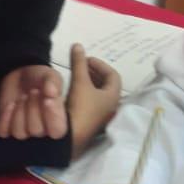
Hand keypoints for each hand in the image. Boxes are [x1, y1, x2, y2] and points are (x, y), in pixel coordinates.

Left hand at [0, 65, 66, 139]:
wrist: (21, 74)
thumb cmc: (40, 79)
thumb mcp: (50, 76)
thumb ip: (53, 83)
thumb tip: (51, 92)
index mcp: (56, 120)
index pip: (57, 130)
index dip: (52, 117)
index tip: (47, 99)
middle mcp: (41, 129)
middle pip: (36, 131)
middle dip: (33, 108)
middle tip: (33, 91)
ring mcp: (23, 130)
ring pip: (19, 133)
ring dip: (19, 112)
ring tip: (23, 96)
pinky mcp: (6, 127)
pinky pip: (3, 131)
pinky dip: (5, 118)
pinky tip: (11, 104)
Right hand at [64, 44, 120, 158]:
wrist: (70, 138)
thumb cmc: (80, 109)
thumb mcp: (79, 82)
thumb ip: (79, 63)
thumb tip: (77, 45)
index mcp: (113, 96)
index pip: (113, 74)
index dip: (100, 64)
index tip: (86, 59)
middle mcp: (111, 106)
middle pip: (107, 84)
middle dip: (95, 72)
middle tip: (81, 65)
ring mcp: (102, 115)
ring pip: (99, 94)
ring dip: (90, 83)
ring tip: (77, 76)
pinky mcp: (92, 121)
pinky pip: (92, 102)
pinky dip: (85, 93)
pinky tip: (73, 91)